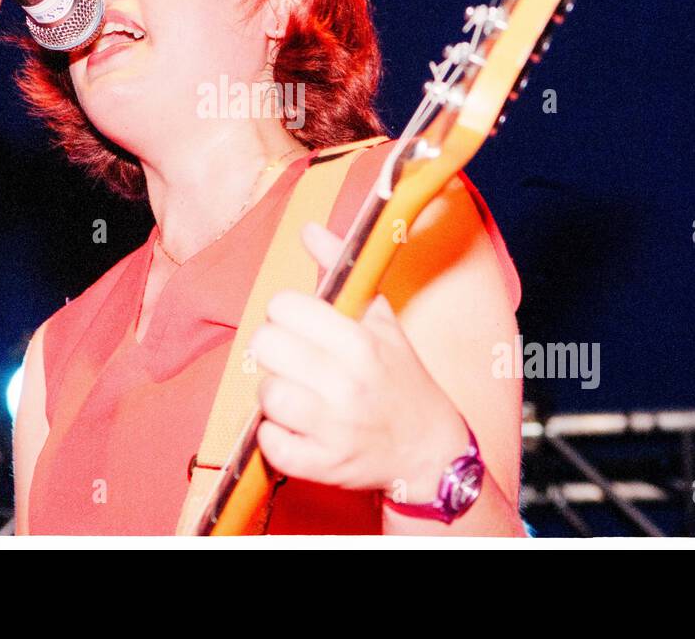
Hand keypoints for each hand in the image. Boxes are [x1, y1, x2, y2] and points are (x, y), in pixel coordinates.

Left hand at [247, 221, 469, 500]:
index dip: (285, 313)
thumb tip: (306, 229)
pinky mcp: (323, 466)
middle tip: (292, 359)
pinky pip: (270, 444)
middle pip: (265, 347)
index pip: (284, 307)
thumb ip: (341, 269)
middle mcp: (346, 384)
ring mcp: (334, 428)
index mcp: (360, 342)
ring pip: (266, 395)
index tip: (299, 324)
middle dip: (274, 350)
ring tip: (296, 393)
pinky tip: (295, 426)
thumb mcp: (379, 318)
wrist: (429, 449)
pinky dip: (275, 437)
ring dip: (274, 393)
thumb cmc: (400, 377)